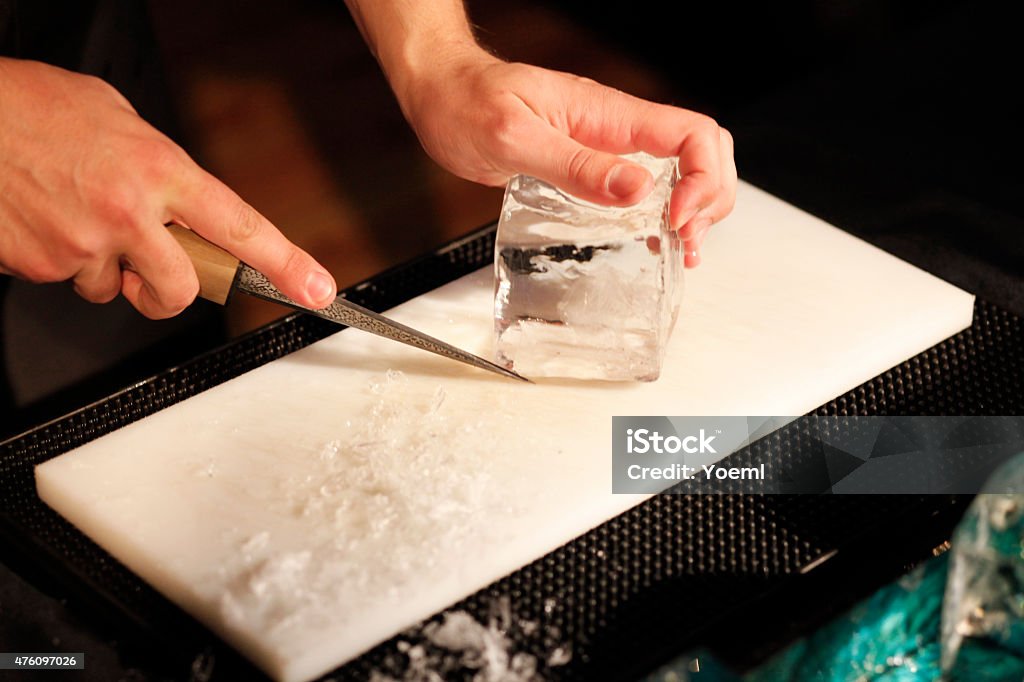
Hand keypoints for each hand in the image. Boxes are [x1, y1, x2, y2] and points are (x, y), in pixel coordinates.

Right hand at [0, 58, 335, 317]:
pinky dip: (60, 258)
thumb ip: (160, 166)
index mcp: (160, 170)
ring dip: (103, 266)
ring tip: (73, 214)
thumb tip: (181, 200)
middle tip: (150, 266)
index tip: (316, 289)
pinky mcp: (42, 265)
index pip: (240, 227)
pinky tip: (44, 218)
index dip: (285, 264)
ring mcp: (84, 244)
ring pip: (115, 289)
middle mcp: (129, 213)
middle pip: (180, 291)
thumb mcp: (118, 118)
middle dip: (168, 289)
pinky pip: (68, 280)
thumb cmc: (33, 107)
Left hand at [396, 47, 736, 266]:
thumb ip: (575, 165)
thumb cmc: (467, 104)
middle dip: (711, 196)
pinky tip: (656, 239)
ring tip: (684, 246)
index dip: (702, 178)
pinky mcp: (591, 165)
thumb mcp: (515, 138)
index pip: (691, 134)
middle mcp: (617, 129)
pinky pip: (647, 185)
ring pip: (682, 168)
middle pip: (703, 150)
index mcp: (609, 115)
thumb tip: (636, 188)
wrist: (441, 94)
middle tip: (686, 239)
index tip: (678, 219)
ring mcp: (608, 147)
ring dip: (696, 208)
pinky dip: (664, 213)